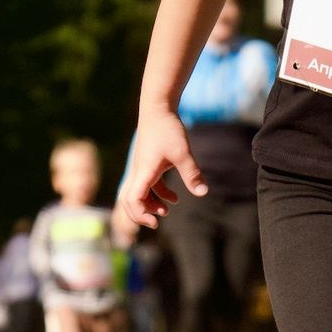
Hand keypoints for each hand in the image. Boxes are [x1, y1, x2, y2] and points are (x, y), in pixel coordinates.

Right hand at [118, 110, 203, 232]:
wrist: (158, 108)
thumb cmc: (168, 129)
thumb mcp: (183, 153)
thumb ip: (192, 174)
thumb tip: (202, 193)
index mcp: (143, 172)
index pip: (132, 200)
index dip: (141, 214)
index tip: (156, 220)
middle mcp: (138, 172)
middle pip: (128, 200)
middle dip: (140, 214)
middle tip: (155, 223)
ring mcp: (141, 168)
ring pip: (137, 193)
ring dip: (149, 205)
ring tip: (165, 211)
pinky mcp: (147, 163)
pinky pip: (147, 185)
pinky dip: (157, 194)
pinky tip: (174, 198)